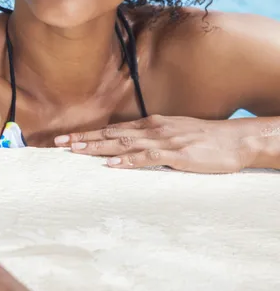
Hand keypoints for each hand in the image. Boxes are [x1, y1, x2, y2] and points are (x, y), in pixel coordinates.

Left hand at [55, 114, 254, 173]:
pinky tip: (112, 165)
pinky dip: (128, 161)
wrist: (232, 140)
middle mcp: (151, 129)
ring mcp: (163, 141)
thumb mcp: (172, 133)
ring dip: (97, 148)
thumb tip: (128, 146)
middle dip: (83, 139)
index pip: (112, 130)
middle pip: (111, 135)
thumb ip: (150, 138)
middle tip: (58, 143)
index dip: (88, 134)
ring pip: (123, 144)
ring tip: (75, 151)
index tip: (66, 139)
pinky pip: (148, 158)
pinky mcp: (175, 155)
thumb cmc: (202, 138)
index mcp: (150, 125)